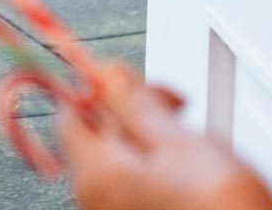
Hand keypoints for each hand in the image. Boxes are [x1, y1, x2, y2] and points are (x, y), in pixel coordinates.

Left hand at [58, 81, 271, 209]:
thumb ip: (137, 107)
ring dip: (159, 145)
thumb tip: (106, 74)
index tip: (139, 84)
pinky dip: (166, 174)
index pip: (72, 112)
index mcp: (96, 177)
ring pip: (128, 161)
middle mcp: (98, 203)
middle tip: (180, 114)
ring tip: (199, 154)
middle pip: (102, 137)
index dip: (102, 88)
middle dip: (139, 116)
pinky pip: (143, 187)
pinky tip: (199, 179)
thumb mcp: (183, 145)